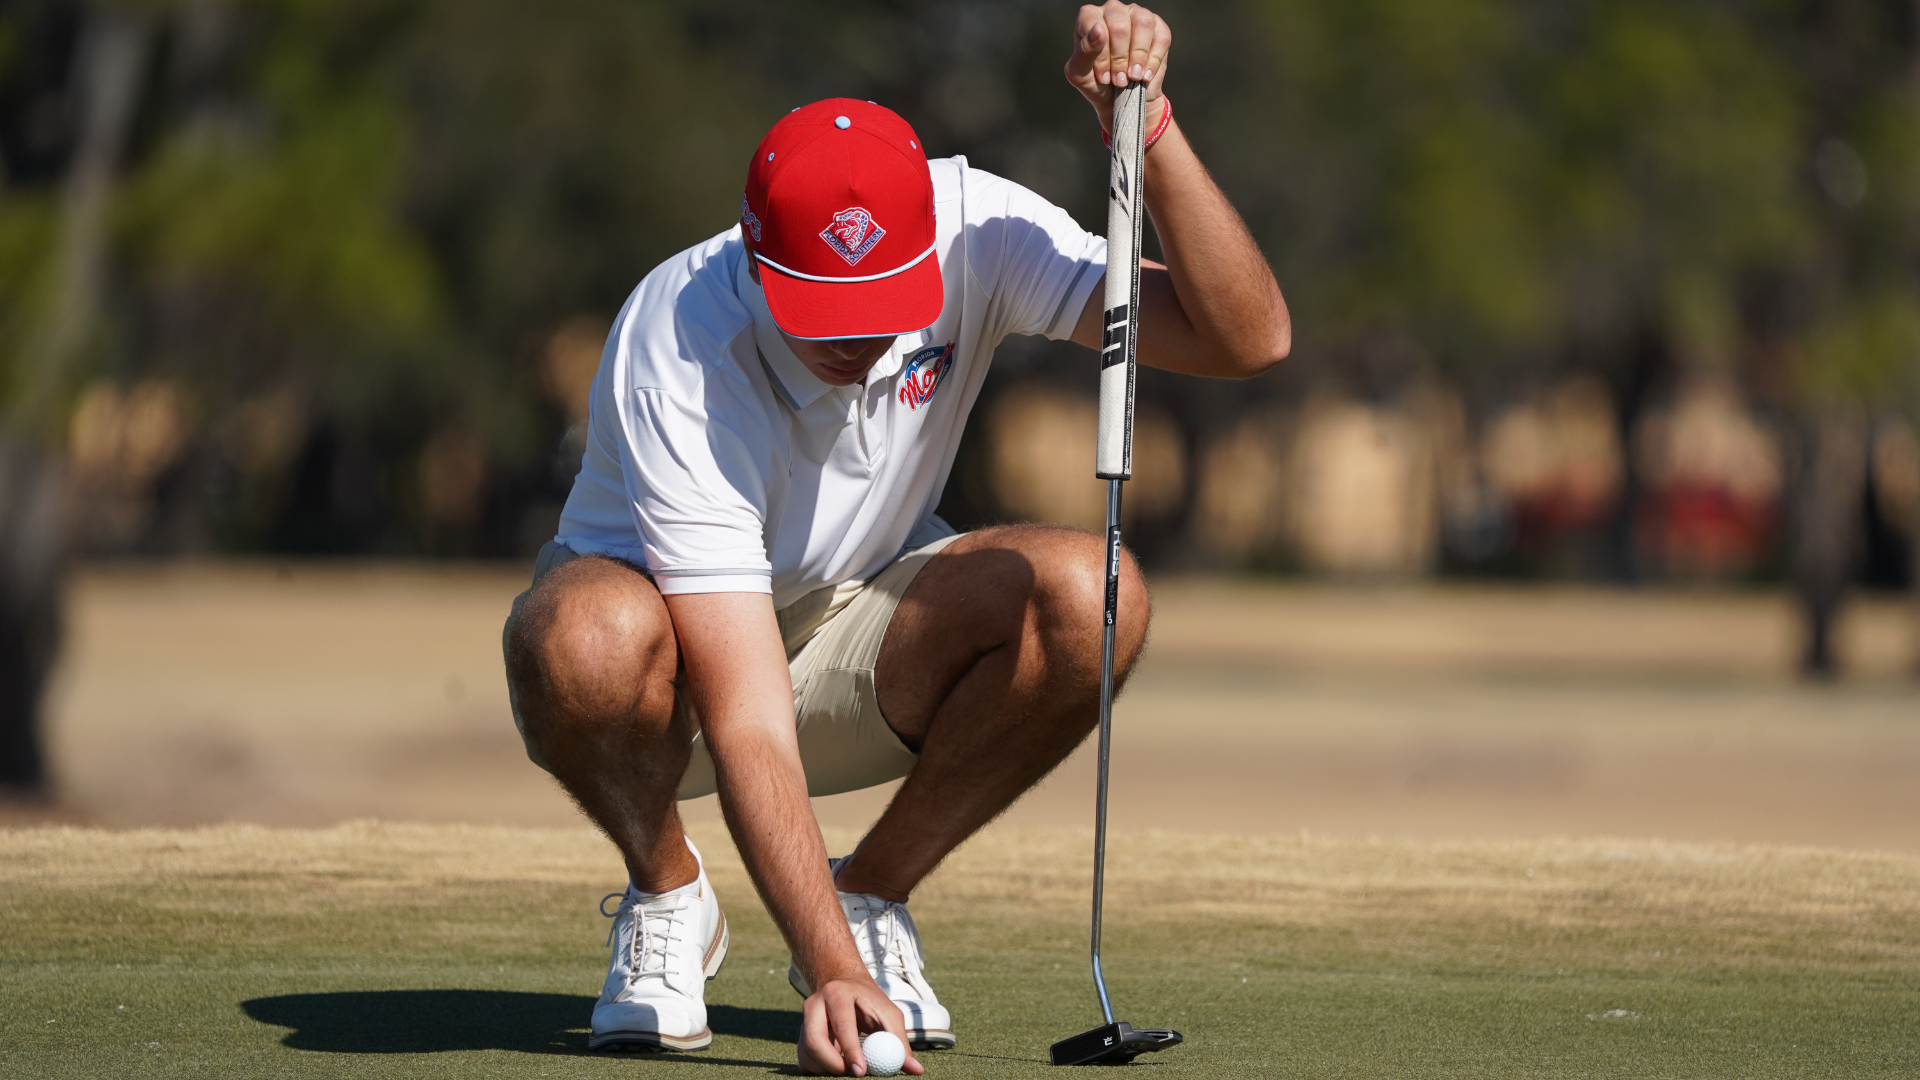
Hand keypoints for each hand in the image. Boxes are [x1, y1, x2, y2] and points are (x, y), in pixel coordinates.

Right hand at [798, 975, 924, 1075]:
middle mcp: (815, 1004)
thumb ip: (900, 1041)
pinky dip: (821, 1070)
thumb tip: (916, 1070)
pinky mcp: (801, 1034)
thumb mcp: (888, 1013)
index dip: (851, 1050)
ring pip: (807, 1053)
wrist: (844, 985)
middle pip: (814, 1040)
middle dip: (833, 1065)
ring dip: (828, 1069)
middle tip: (853, 1075)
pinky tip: (838, 1065)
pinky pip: (805, 1060)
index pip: (842, 1025)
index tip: (862, 1071)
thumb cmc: (869, 1000)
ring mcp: (804, 1020)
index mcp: (838, 994)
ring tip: (849, 1067)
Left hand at [1064, 2, 1171, 134]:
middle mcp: (1113, 10)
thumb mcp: (1080, 74)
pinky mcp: (1158, 26)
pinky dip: (1154, 60)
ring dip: (1138, 56)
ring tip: (1134, 76)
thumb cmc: (1097, 83)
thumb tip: (1098, 29)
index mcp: (1089, 17)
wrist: (1121, 100)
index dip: (1101, 54)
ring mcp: (1136, 15)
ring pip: (1143, 24)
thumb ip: (1084, 51)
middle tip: (1119, 80)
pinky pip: (1161, 37)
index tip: (1103, 77)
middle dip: (1120, 59)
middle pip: (1120, 26)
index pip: (1094, 25)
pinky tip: (1145, 74)